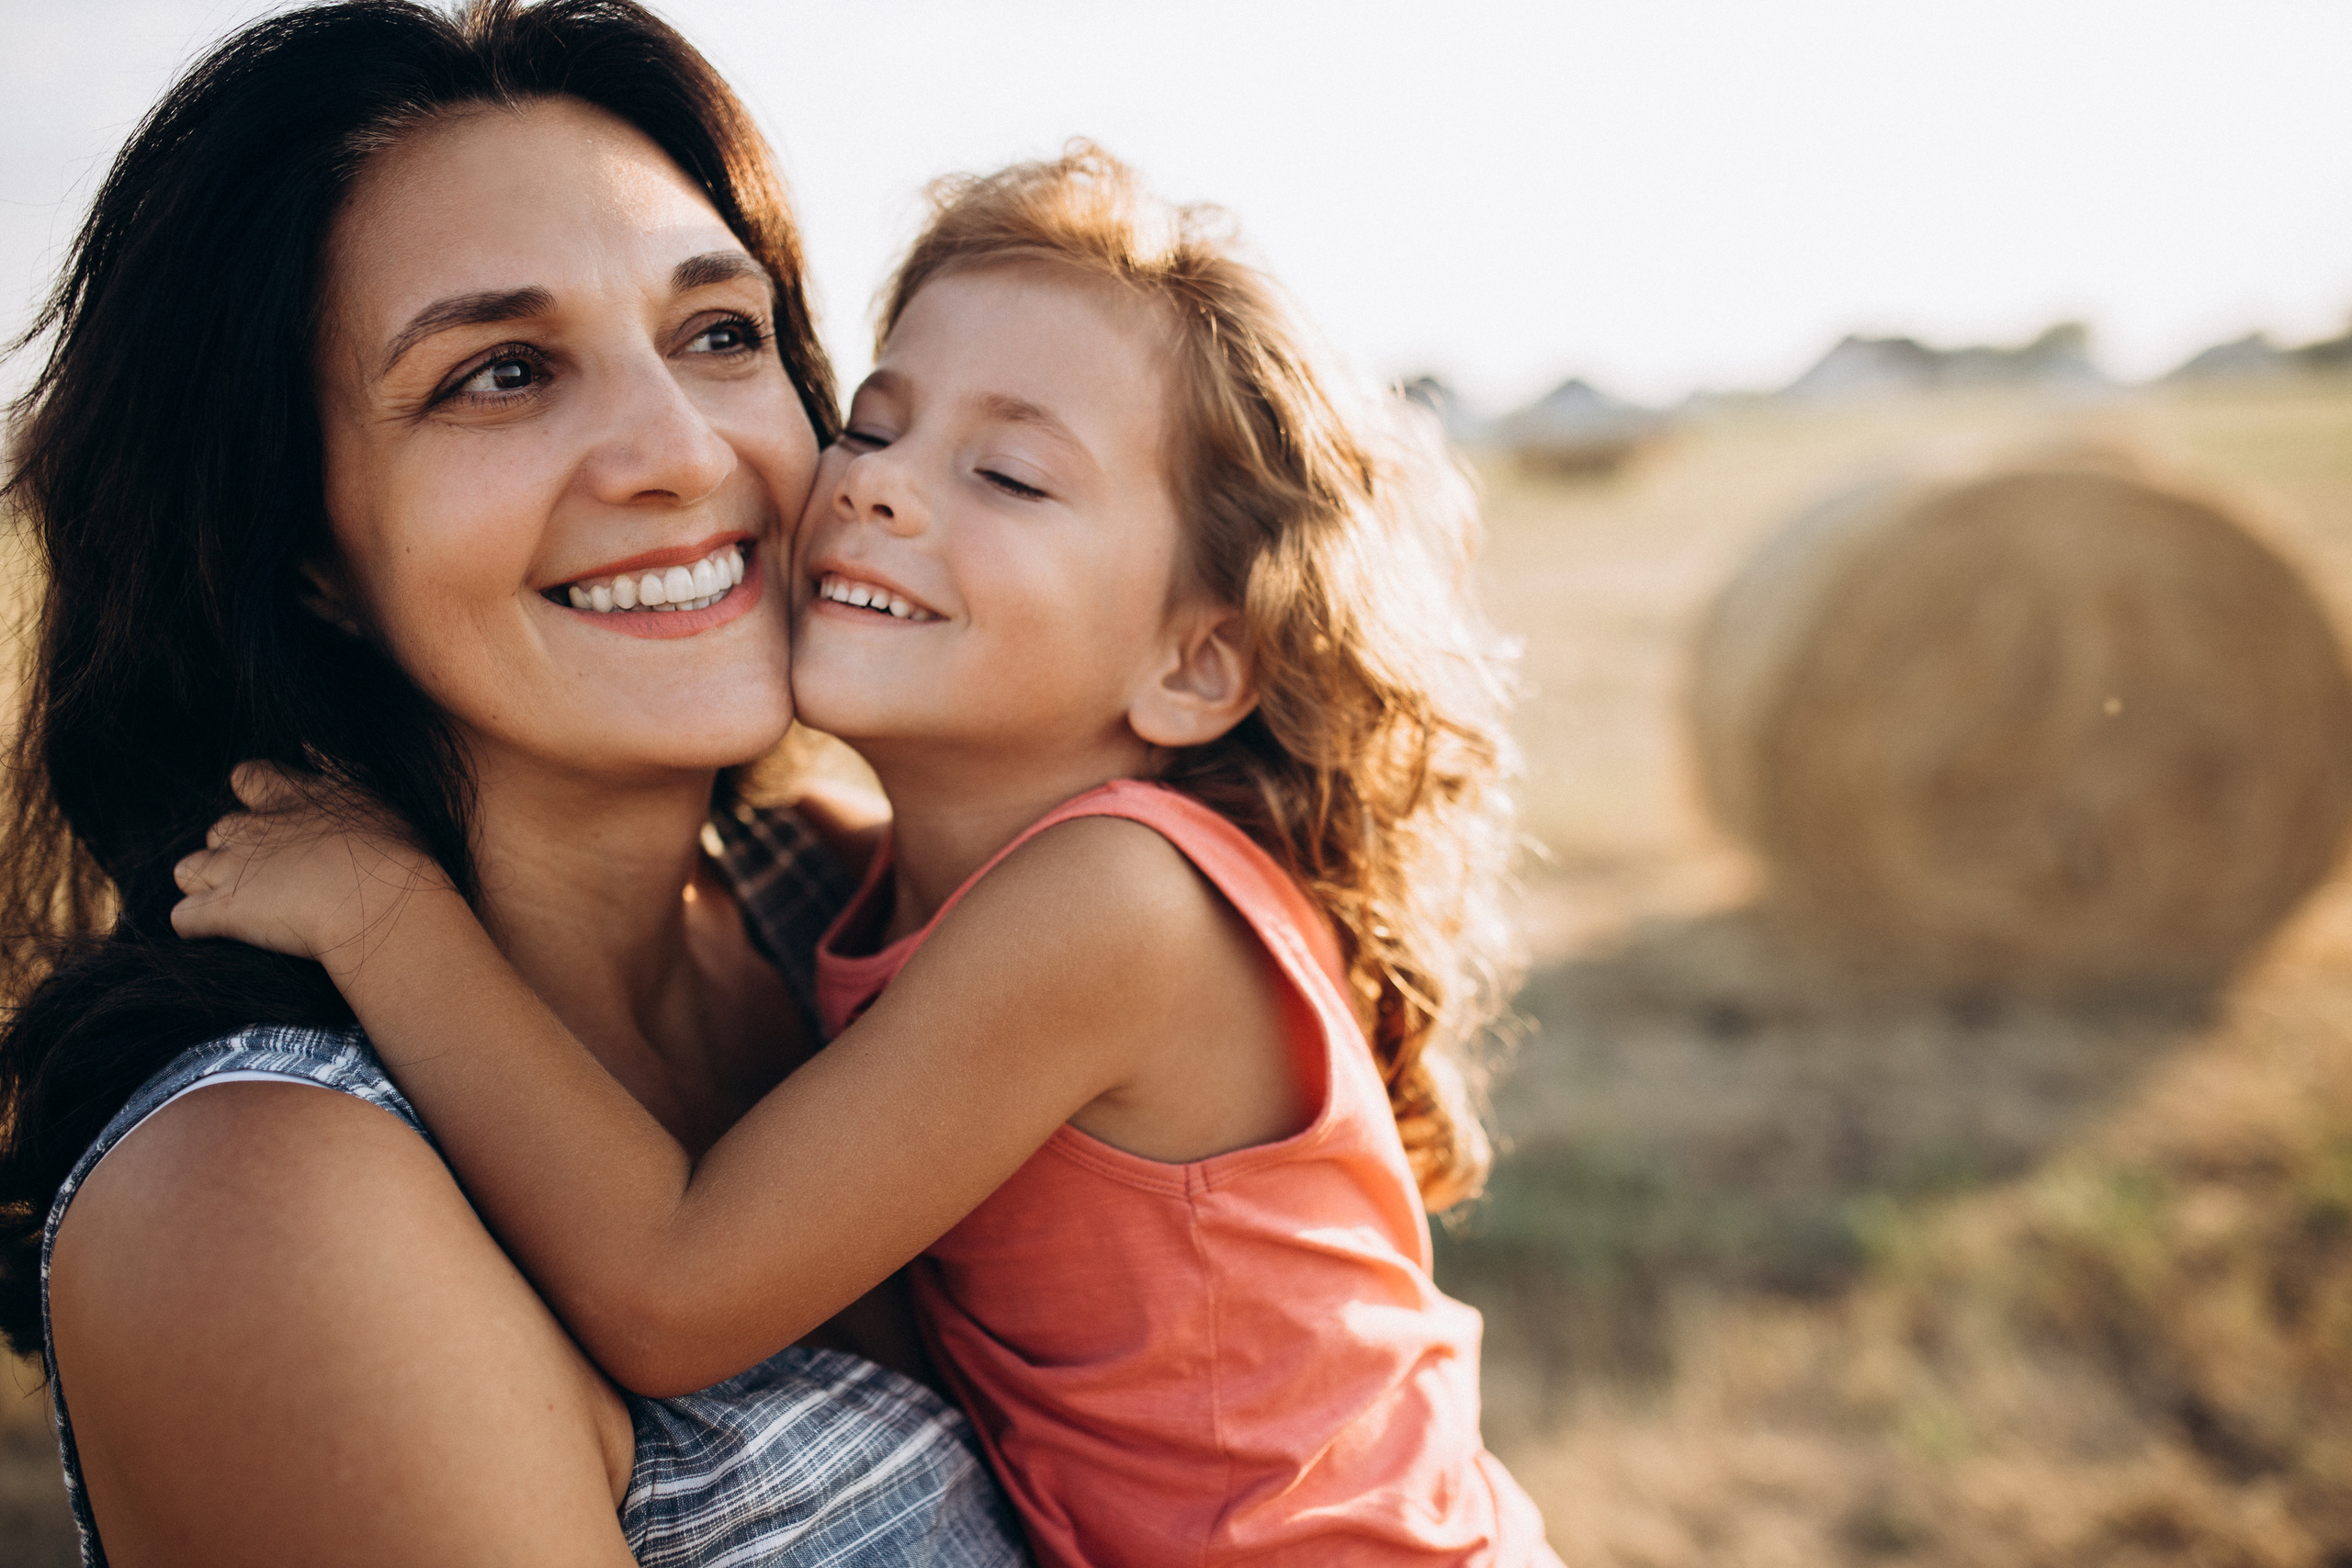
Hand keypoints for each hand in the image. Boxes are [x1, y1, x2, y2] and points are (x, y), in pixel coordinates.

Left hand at [171, 761, 453, 977]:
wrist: (380, 903)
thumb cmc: (395, 853)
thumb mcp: (375, 799)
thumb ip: (336, 771)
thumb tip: (308, 745)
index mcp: (293, 796)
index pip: (248, 777)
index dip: (256, 797)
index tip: (279, 818)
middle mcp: (255, 828)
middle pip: (219, 829)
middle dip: (235, 851)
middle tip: (273, 876)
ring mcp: (233, 868)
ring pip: (187, 869)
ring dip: (205, 886)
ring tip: (240, 906)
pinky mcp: (224, 910)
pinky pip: (183, 917)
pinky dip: (195, 925)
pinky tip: (218, 933)